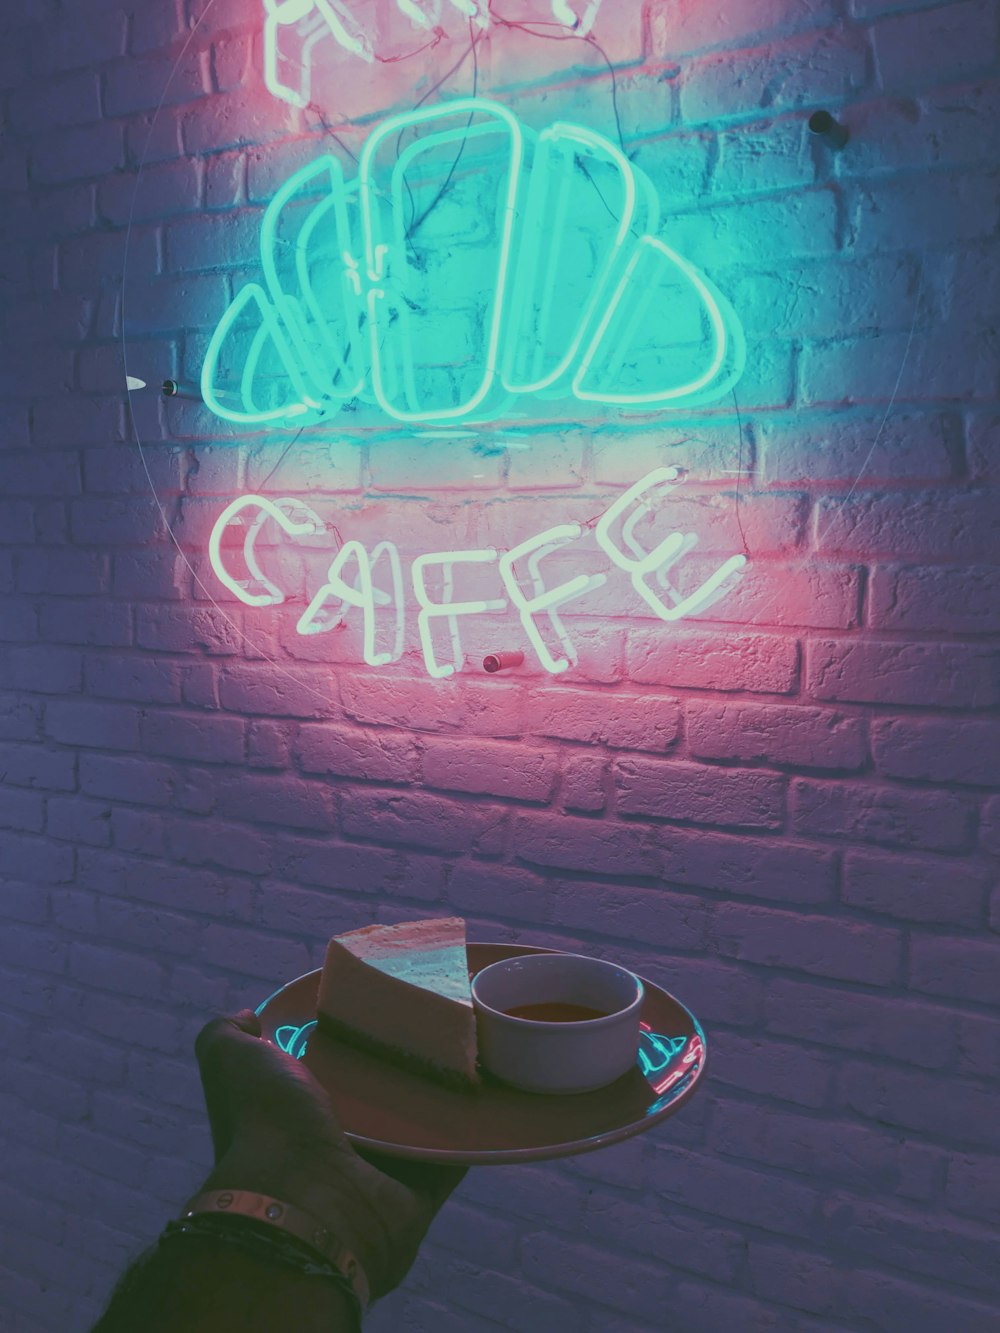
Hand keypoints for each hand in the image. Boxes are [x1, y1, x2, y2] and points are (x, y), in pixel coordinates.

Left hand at [194, 1010, 466, 1300]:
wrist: (302, 1201)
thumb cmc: (265, 1124)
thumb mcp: (231, 1062)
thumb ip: (225, 1035)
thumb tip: (248, 1016)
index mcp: (294, 1115)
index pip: (326, 1074)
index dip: (350, 1044)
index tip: (381, 1007)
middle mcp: (335, 1146)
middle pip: (378, 1099)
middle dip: (403, 1068)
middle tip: (440, 1024)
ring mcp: (379, 1175)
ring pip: (420, 1128)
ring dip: (443, 1099)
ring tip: (475, 1051)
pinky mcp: (420, 1196)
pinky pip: (453, 1160)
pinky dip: (472, 1134)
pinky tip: (491, 1094)